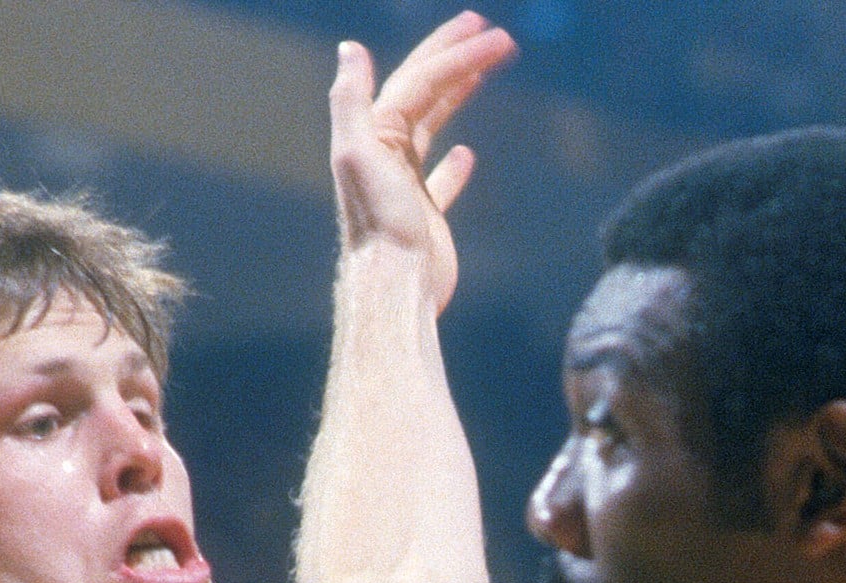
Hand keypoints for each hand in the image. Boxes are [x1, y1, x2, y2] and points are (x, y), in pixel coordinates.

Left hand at [328, 13, 515, 309]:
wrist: (394, 285)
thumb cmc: (381, 224)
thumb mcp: (358, 153)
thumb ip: (351, 99)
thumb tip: (350, 49)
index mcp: (377, 132)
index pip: (422, 80)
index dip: (457, 55)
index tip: (495, 39)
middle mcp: (388, 150)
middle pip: (426, 91)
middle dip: (457, 58)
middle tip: (493, 34)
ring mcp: (407, 182)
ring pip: (433, 125)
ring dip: (456, 95)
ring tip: (480, 72)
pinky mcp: (425, 215)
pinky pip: (440, 180)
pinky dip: (454, 164)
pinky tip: (467, 154)